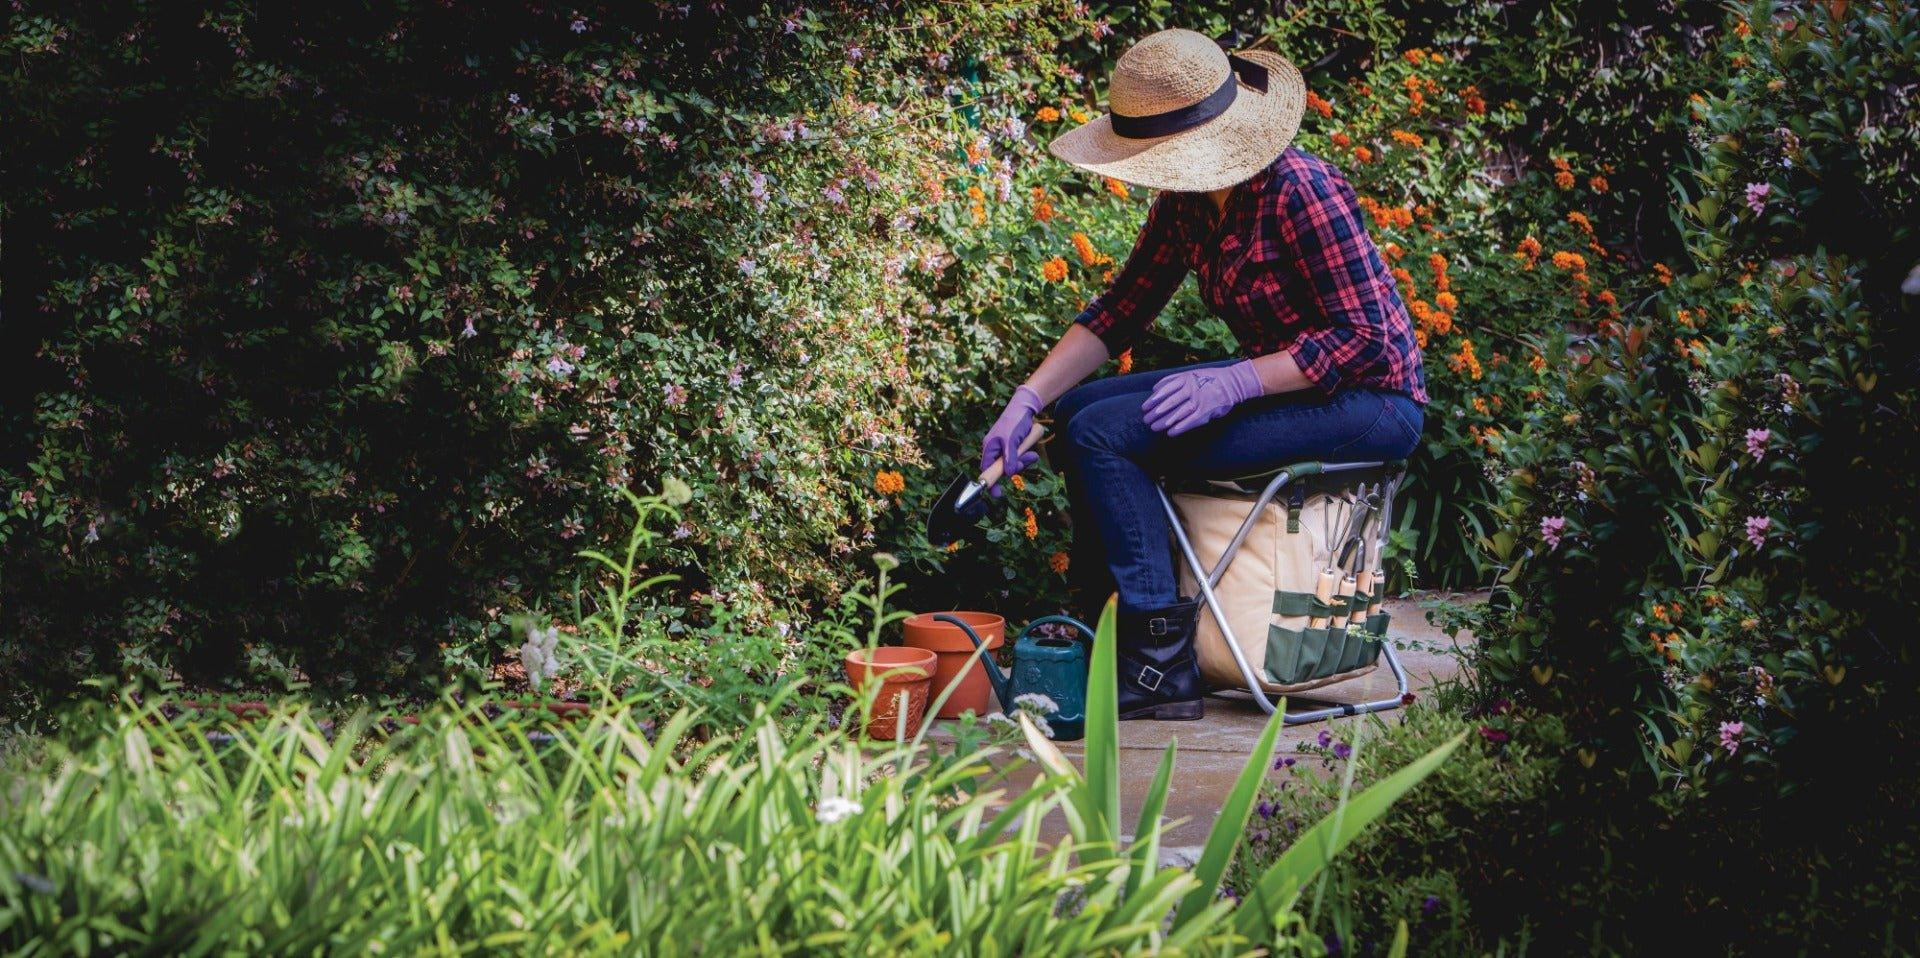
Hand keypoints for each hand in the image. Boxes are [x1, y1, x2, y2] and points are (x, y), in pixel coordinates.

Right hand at [981, 385, 1043, 496]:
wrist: (1026, 408)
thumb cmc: (1014, 421)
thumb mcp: (1011, 440)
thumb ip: (1010, 457)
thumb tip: (1010, 473)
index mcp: (989, 447)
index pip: (987, 469)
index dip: (991, 482)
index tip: (997, 493)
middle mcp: (995, 450)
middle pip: (1002, 469)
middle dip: (1016, 467)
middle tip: (1024, 461)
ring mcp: (1005, 449)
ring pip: (1013, 465)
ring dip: (1024, 462)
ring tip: (1032, 454)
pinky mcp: (1014, 448)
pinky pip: (1019, 459)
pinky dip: (1026, 457)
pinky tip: (1032, 452)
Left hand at [1142, 361, 1263, 435]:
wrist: (1232, 383)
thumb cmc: (1208, 379)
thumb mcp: (1190, 374)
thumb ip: (1173, 380)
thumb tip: (1155, 388)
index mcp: (1186, 379)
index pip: (1165, 390)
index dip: (1153, 400)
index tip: (1145, 407)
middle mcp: (1192, 389)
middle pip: (1170, 402)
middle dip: (1156, 413)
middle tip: (1146, 420)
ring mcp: (1199, 400)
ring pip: (1178, 413)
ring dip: (1165, 421)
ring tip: (1154, 427)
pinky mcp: (1206, 411)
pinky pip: (1191, 421)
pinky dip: (1180, 427)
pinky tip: (1171, 433)